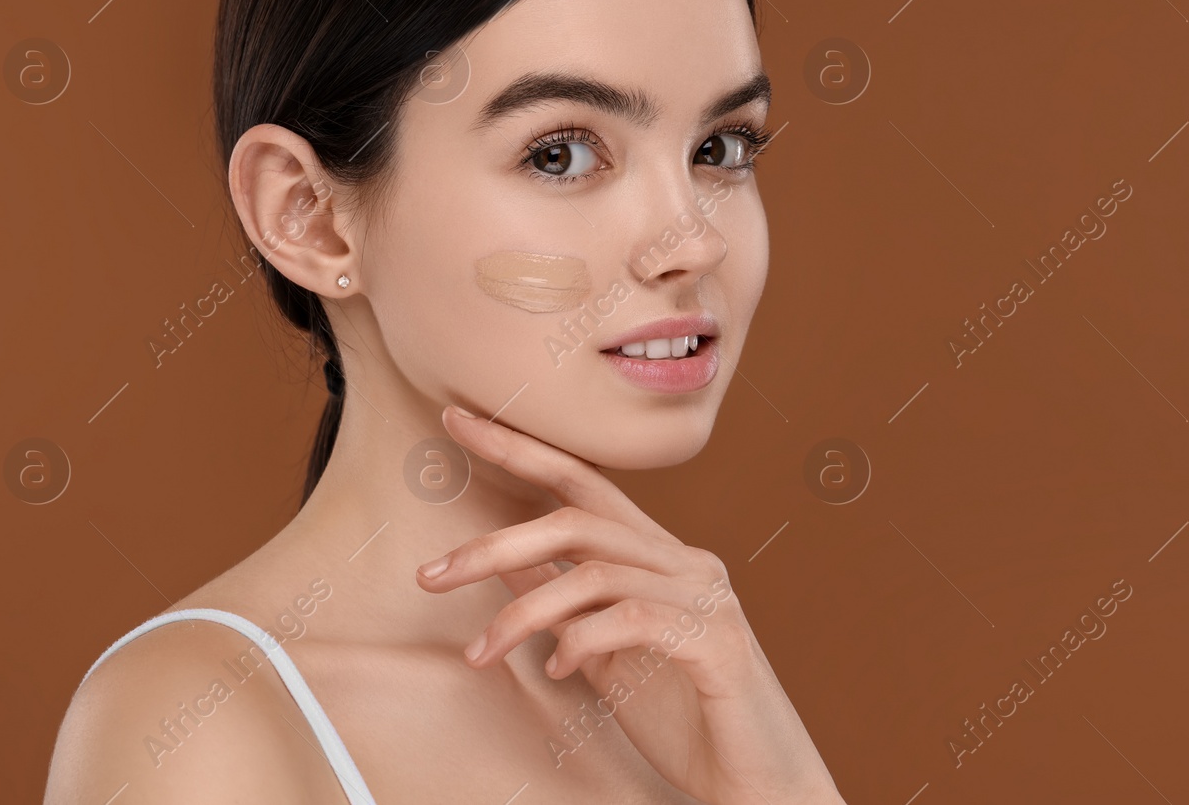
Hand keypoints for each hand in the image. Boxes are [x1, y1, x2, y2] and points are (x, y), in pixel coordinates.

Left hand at [414, 406, 844, 804]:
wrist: (759, 781)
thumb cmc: (685, 717)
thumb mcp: (606, 651)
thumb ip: (567, 602)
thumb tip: (508, 561)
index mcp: (658, 556)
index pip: (582, 482)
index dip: (518, 448)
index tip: (457, 420)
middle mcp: (685, 562)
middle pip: (576, 519)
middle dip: (495, 544)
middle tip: (430, 577)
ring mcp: (706, 597)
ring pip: (594, 572)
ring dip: (523, 612)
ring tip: (482, 654)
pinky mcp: (717, 641)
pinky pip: (633, 619)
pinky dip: (582, 639)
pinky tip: (558, 668)